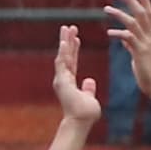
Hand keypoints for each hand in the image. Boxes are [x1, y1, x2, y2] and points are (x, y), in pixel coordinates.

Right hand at [50, 20, 105, 134]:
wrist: (81, 122)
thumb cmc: (85, 113)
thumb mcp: (89, 97)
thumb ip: (88, 88)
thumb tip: (89, 80)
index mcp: (70, 81)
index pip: (72, 61)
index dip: (74, 49)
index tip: (76, 38)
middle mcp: (63, 79)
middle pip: (66, 55)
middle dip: (67, 41)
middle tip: (69, 27)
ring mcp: (61, 79)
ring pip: (63, 56)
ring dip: (65, 42)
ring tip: (67, 28)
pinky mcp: (62, 81)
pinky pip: (62, 64)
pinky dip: (63, 52)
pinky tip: (65, 42)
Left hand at [103, 0, 150, 93]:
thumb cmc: (147, 72)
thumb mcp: (138, 55)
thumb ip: (132, 45)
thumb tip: (124, 39)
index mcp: (150, 37)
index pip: (149, 14)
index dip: (144, 1)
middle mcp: (150, 37)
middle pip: (142, 13)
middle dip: (131, 1)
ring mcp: (146, 43)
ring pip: (134, 22)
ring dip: (120, 14)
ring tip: (106, 8)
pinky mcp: (140, 52)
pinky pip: (129, 38)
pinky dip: (118, 34)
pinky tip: (109, 33)